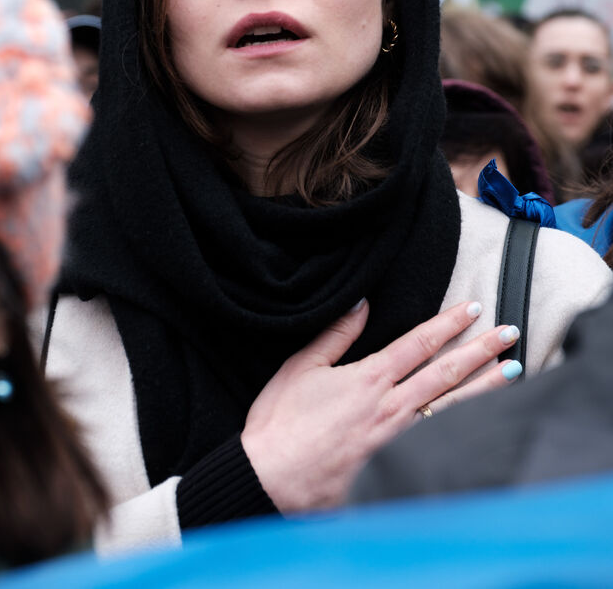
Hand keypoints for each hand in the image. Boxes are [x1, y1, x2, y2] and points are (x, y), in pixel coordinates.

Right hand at [241, 300, 520, 512]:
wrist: (270, 481)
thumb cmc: (280, 424)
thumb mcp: (301, 367)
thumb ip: (336, 335)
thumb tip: (362, 304)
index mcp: (368, 379)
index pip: (418, 343)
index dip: (448, 323)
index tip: (472, 309)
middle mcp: (391, 407)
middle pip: (447, 373)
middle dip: (481, 350)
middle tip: (510, 333)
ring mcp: (398, 439)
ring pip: (452, 408)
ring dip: (486, 387)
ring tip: (513, 371)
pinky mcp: (395, 466)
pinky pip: (439, 441)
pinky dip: (465, 428)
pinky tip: (483, 422)